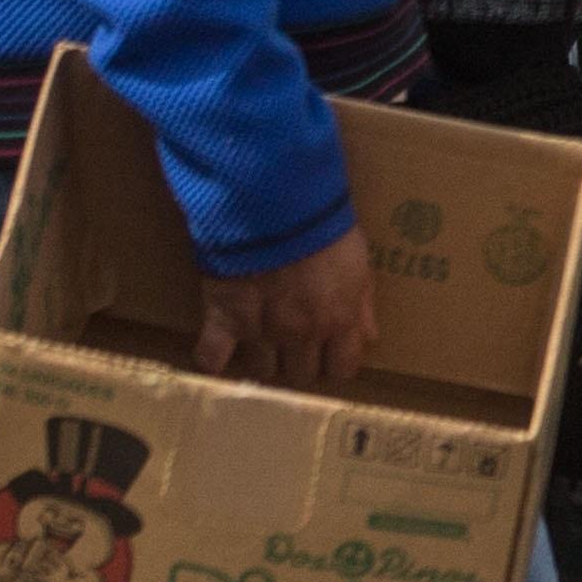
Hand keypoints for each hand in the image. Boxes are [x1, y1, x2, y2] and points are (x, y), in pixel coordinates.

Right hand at [200, 228, 378, 394]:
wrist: (275, 208)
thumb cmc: (323, 228)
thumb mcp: (359, 263)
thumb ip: (362, 304)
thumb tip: (369, 337)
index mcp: (338, 322)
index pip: (342, 369)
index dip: (335, 364)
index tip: (328, 354)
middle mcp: (301, 335)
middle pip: (301, 374)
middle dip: (299, 361)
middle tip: (293, 342)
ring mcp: (260, 332)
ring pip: (262, 370)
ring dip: (262, 359)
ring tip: (259, 341)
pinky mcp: (223, 319)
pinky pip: (212, 357)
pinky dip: (212, 360)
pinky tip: (216, 355)